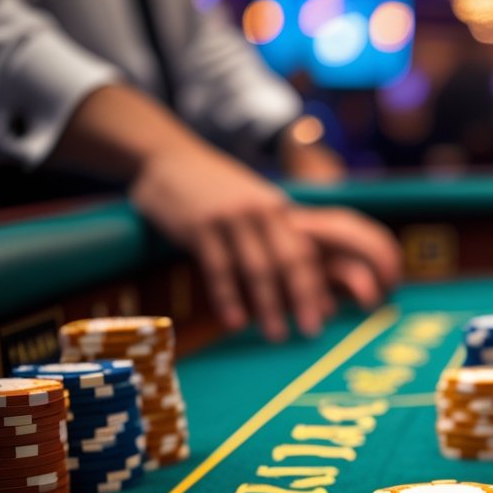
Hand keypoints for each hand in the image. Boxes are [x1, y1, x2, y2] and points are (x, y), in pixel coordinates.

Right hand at [130, 143, 398, 341]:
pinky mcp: (199, 226)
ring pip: (255, 269)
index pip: (304, 252)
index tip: (325, 315)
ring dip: (268, 306)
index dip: (316, 285)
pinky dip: (229, 297)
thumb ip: (275, 237)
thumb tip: (294, 274)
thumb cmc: (215, 191)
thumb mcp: (252, 204)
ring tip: (276, 335)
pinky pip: (218, 269)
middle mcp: (260, 212)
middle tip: (312, 332)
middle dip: (302, 299)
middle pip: (288, 262)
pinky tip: (235, 322)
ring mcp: (230, 218)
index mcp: (277, 209)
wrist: (167, 157)